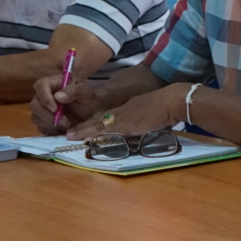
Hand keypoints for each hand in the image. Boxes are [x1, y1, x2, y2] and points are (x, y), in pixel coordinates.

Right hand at [30, 76, 114, 134]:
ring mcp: (43, 109)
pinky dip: (50, 130)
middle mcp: (45, 95)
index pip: (40, 85)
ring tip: (67, 124)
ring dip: (50, 123)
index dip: (44, 97)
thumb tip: (58, 96)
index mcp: (54, 83)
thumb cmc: (88, 100)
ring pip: (35, 117)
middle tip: (64, 120)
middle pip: (34, 104)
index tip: (55, 108)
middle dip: (47, 115)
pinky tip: (62, 129)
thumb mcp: (85, 93)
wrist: (91, 115)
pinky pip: (40, 127)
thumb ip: (74, 91)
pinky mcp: (44, 122)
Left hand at [64, 84, 181, 140]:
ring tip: (71, 137)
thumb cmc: (165, 106)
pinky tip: (89, 139)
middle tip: (69, 134)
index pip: (105, 116)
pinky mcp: (128, 124)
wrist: (171, 101)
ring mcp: (124, 117)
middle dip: (83, 127)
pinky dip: (98, 135)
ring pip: (100, 125)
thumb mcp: (148, 112)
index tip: (82, 128)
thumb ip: (140, 119)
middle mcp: (122, 112)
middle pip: (98, 120)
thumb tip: (138, 127)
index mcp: (126, 109)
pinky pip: (109, 131)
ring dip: (85, 131)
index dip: (92, 123)